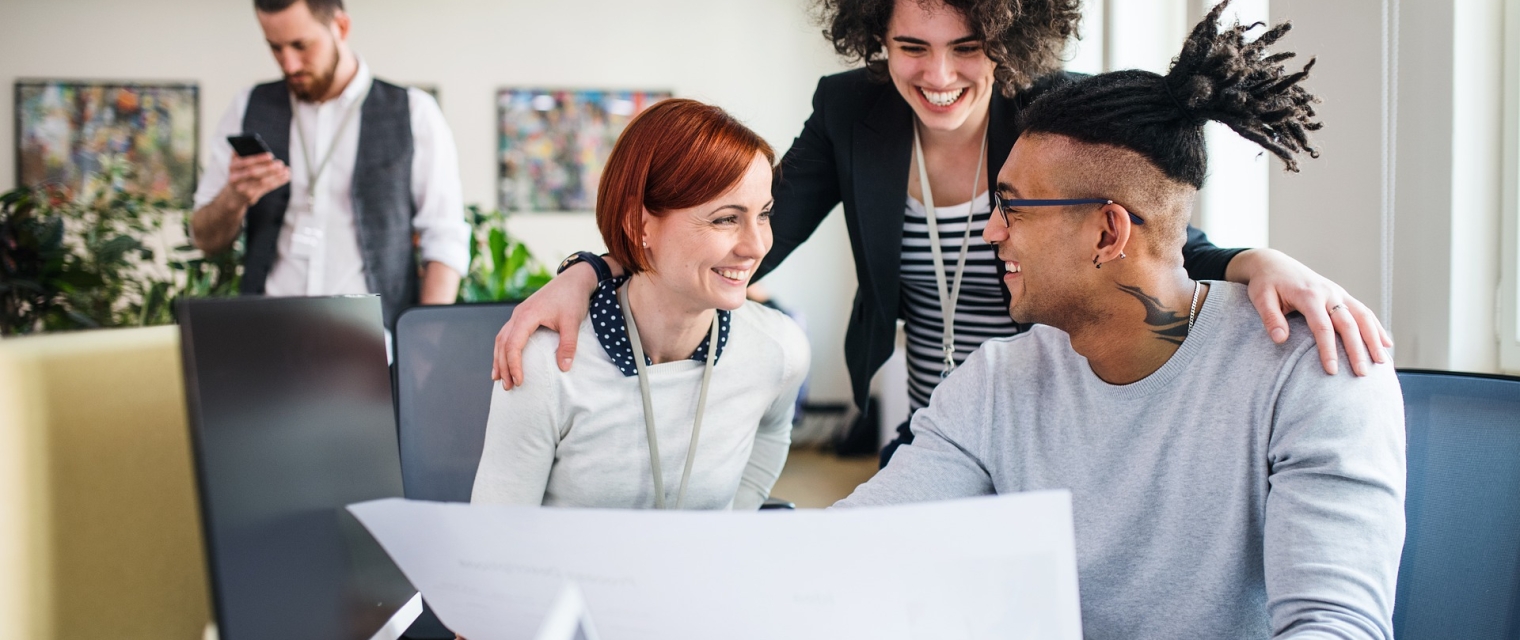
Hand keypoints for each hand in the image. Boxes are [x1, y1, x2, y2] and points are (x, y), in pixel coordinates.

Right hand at [223, 152, 289, 206]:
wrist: (233, 195)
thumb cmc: (239, 174)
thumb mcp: (236, 164)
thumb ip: (242, 154)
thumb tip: (252, 143)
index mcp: (232, 167)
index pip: (246, 162)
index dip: (258, 159)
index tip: (271, 155)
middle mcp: (235, 179)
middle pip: (254, 173)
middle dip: (269, 168)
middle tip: (280, 163)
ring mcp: (243, 189)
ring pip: (262, 182)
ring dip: (277, 175)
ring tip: (286, 170)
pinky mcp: (251, 196)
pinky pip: (267, 188)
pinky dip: (278, 181)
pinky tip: (286, 176)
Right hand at [491, 261, 599, 388]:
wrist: (574, 279)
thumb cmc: (573, 298)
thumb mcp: (573, 322)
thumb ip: (568, 345)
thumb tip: (564, 368)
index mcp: (527, 316)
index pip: (513, 345)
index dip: (514, 365)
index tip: (520, 381)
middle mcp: (518, 315)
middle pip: (503, 344)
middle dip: (503, 366)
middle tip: (508, 387)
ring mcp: (519, 314)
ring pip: (501, 339)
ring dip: (499, 359)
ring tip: (499, 378)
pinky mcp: (523, 315)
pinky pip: (507, 334)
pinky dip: (504, 349)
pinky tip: (505, 360)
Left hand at [1226, 248, 1392, 375]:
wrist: (1273, 264)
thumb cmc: (1266, 283)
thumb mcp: (1261, 298)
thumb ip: (1270, 317)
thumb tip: (1279, 339)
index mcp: (1308, 295)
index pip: (1322, 326)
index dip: (1328, 349)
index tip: (1332, 370)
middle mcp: (1328, 293)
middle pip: (1348, 323)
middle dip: (1356, 350)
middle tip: (1361, 374)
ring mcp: (1338, 293)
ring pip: (1363, 316)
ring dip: (1374, 339)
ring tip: (1381, 363)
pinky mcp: (1341, 296)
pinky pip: (1363, 311)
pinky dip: (1376, 327)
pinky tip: (1386, 344)